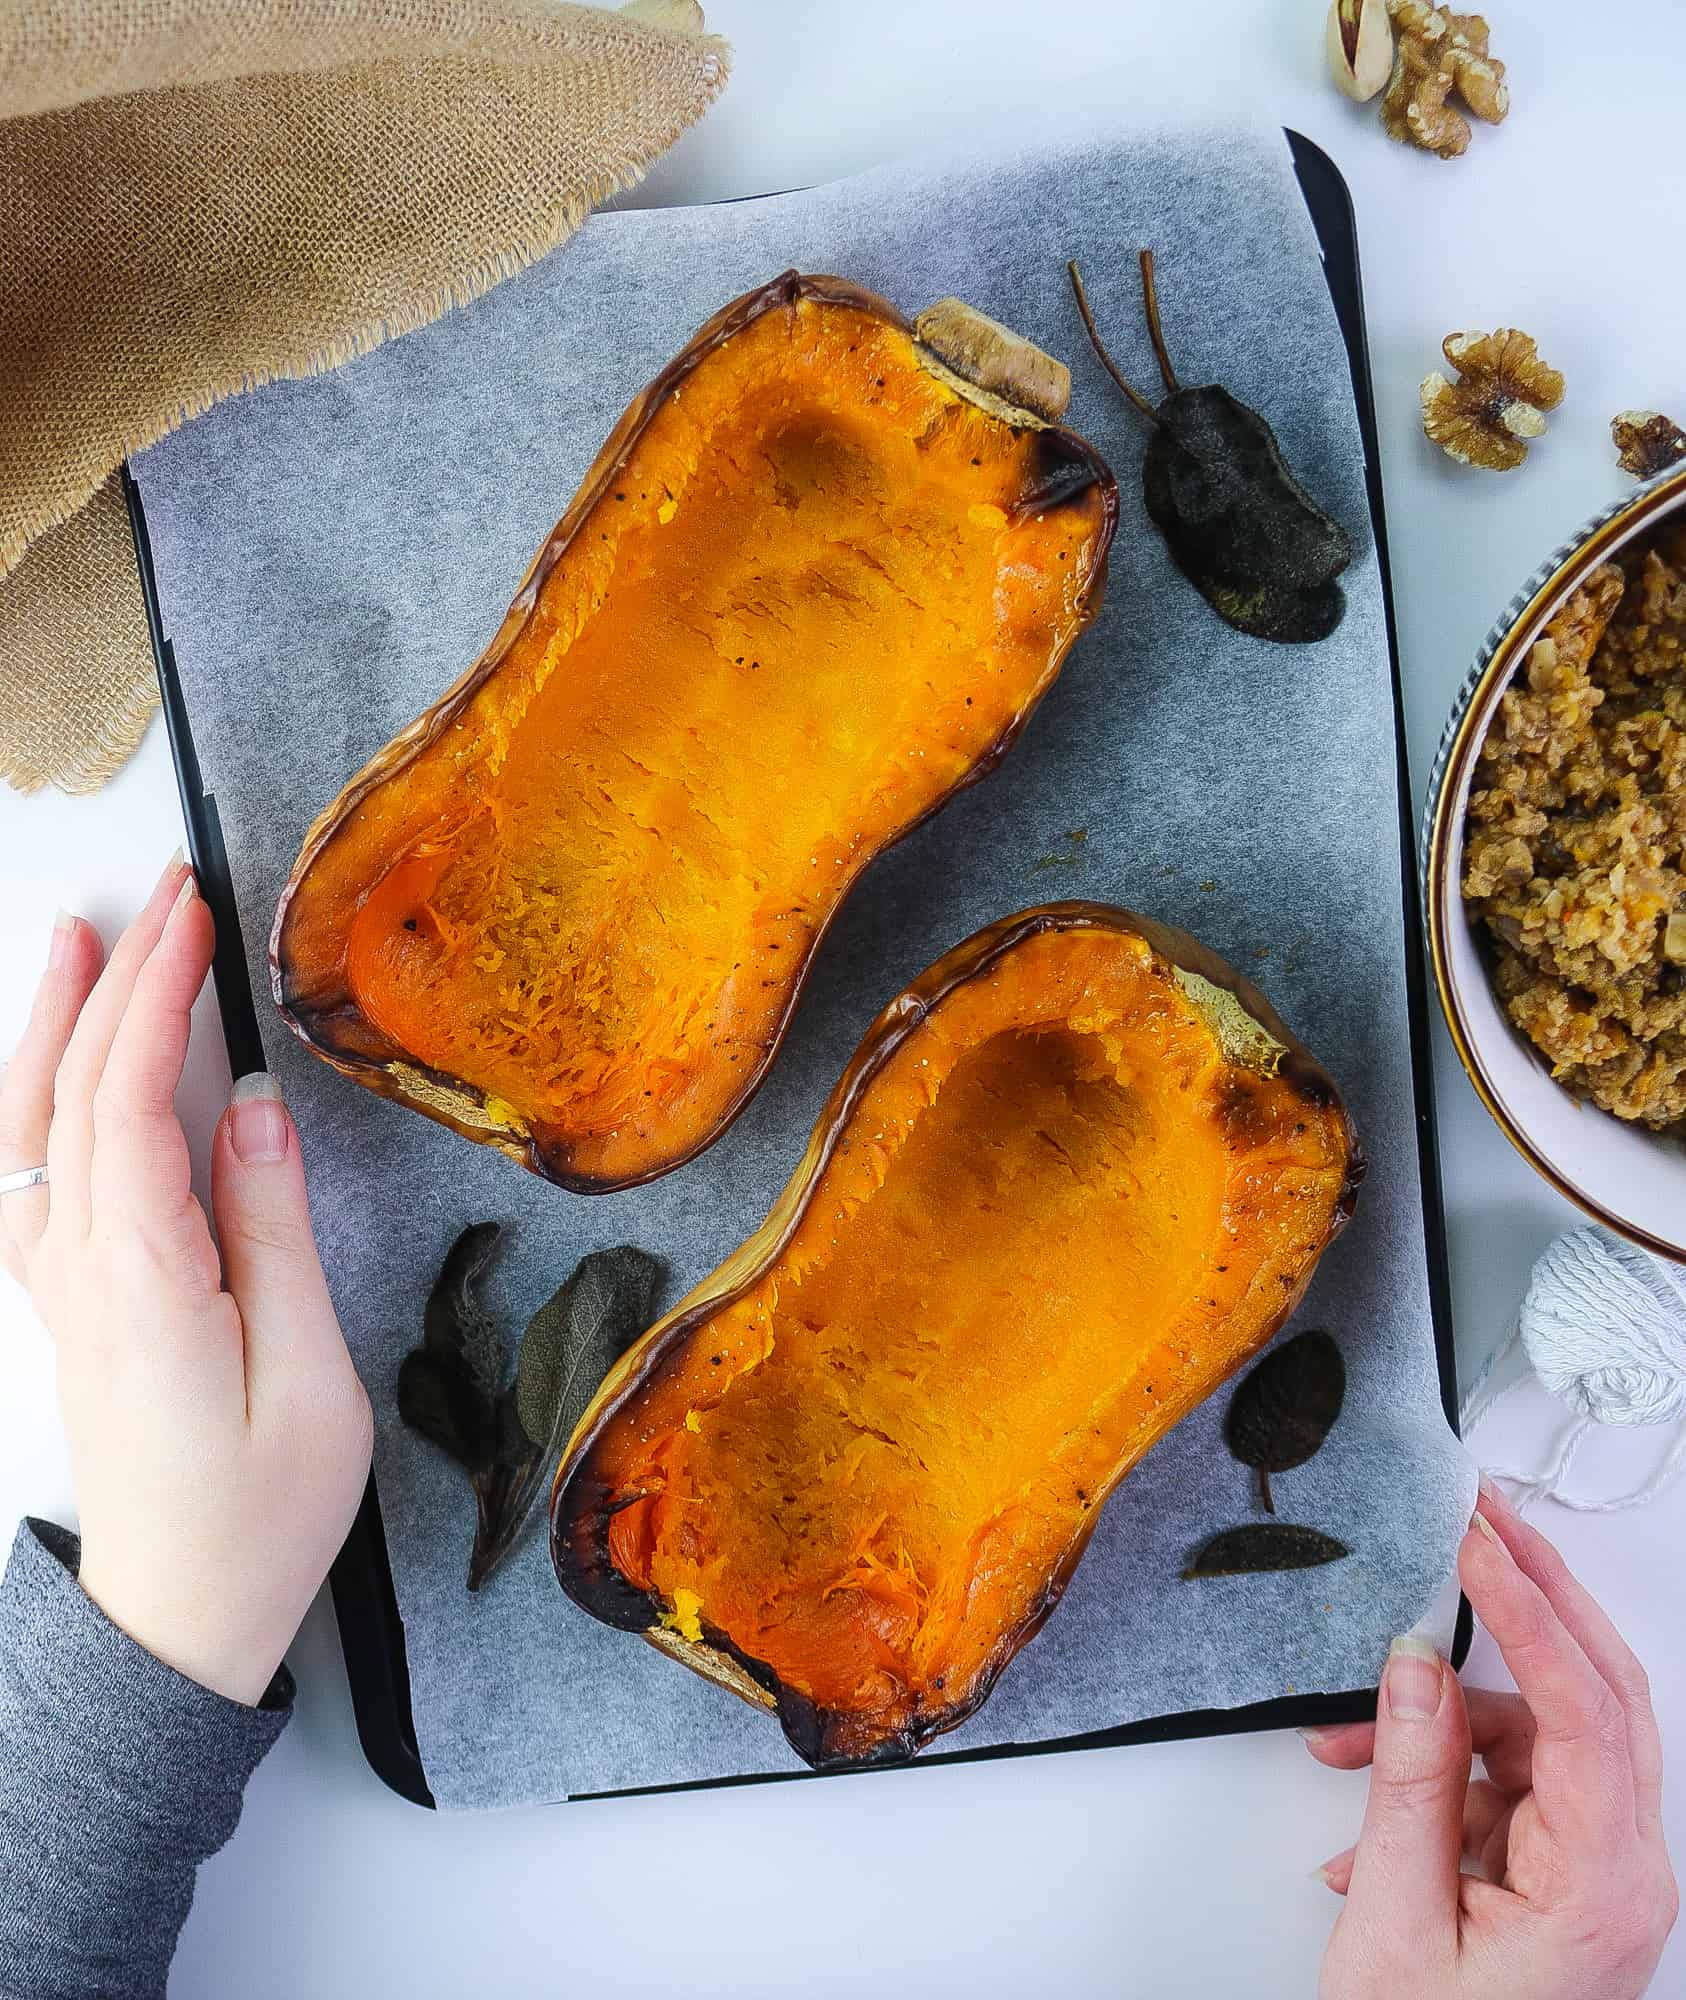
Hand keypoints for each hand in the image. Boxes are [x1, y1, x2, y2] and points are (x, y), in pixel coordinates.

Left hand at [0, 856, 371, 1703]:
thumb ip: (273, 1234)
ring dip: (52, 1024)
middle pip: (72, 1093)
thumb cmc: (257, 1516)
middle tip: (158, 893)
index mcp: (141, 1279)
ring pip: (32, 1125)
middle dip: (114, 979)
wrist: (177, 1619)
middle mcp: (80, 1268)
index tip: (192, 914)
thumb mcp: (306, 1377)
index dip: (156, 996)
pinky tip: (51, 1066)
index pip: (129, 1100)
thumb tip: (256, 1107)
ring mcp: (63, 1286)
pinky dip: (38, 1096)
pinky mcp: (71, 1303)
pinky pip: (32, 1171)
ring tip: (74, 938)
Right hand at [1304, 1479, 1675, 1998]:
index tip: (1477, 1540)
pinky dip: (1438, 1775)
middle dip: (1536, 1599)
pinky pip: (1508, 1783)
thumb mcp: (1399, 1923)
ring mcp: (1599, 1872)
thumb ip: (1410, 1781)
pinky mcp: (1563, 1878)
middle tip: (1481, 1520)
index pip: (1585, 1708)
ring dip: (1446, 1715)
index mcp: (1606, 1884)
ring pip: (1542, 1735)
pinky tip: (1368, 1808)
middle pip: (1599, 1693)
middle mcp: (1624, 1869)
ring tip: (1349, 1736)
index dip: (1528, 1609)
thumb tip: (1416, 1662)